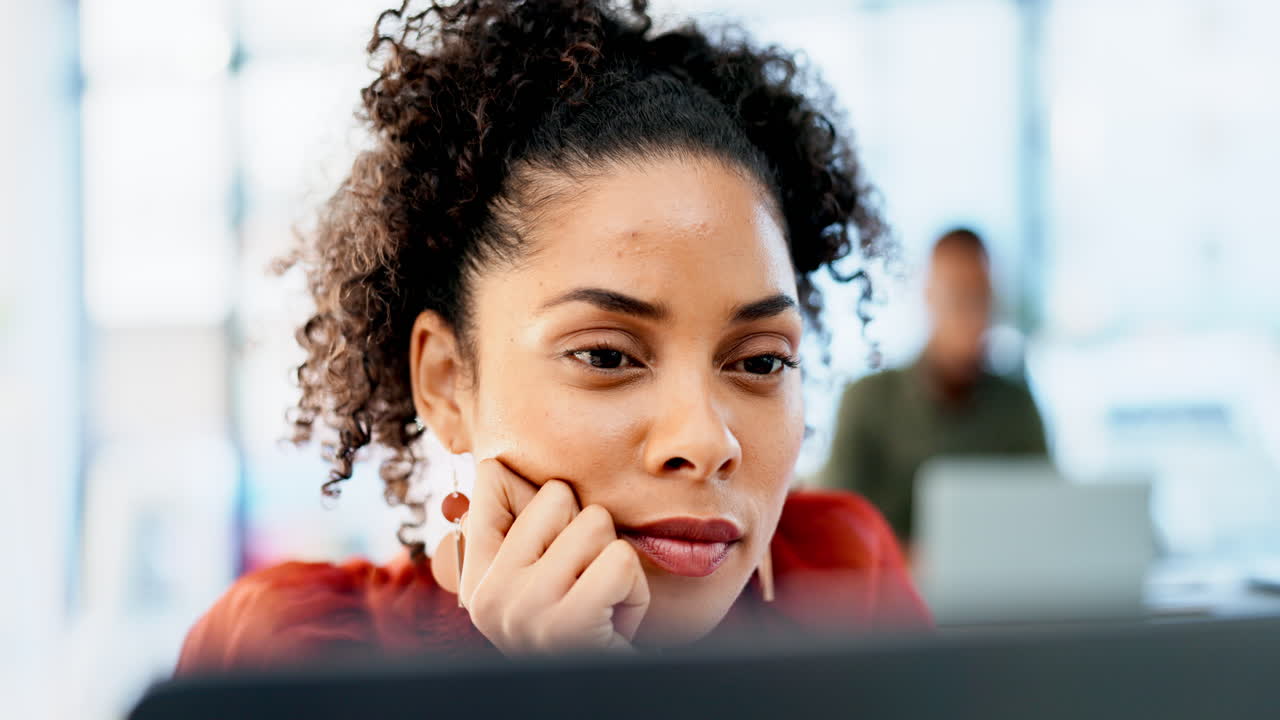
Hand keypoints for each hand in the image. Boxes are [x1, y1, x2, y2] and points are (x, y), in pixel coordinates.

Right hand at [458, 458, 650, 653]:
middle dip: (589, 534)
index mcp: (475, 577)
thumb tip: (493, 463)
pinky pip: (620, 560)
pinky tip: (616, 621)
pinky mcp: (566, 625)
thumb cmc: (586, 627)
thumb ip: (517, 524)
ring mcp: (522, 611)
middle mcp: (488, 595)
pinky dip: (634, 590)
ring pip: (596, 523)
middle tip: (585, 585)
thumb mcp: (539, 576)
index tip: (553, 551)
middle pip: (557, 494)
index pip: (493, 477)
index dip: (545, 500)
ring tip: (602, 604)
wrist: (606, 691)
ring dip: (616, 563)